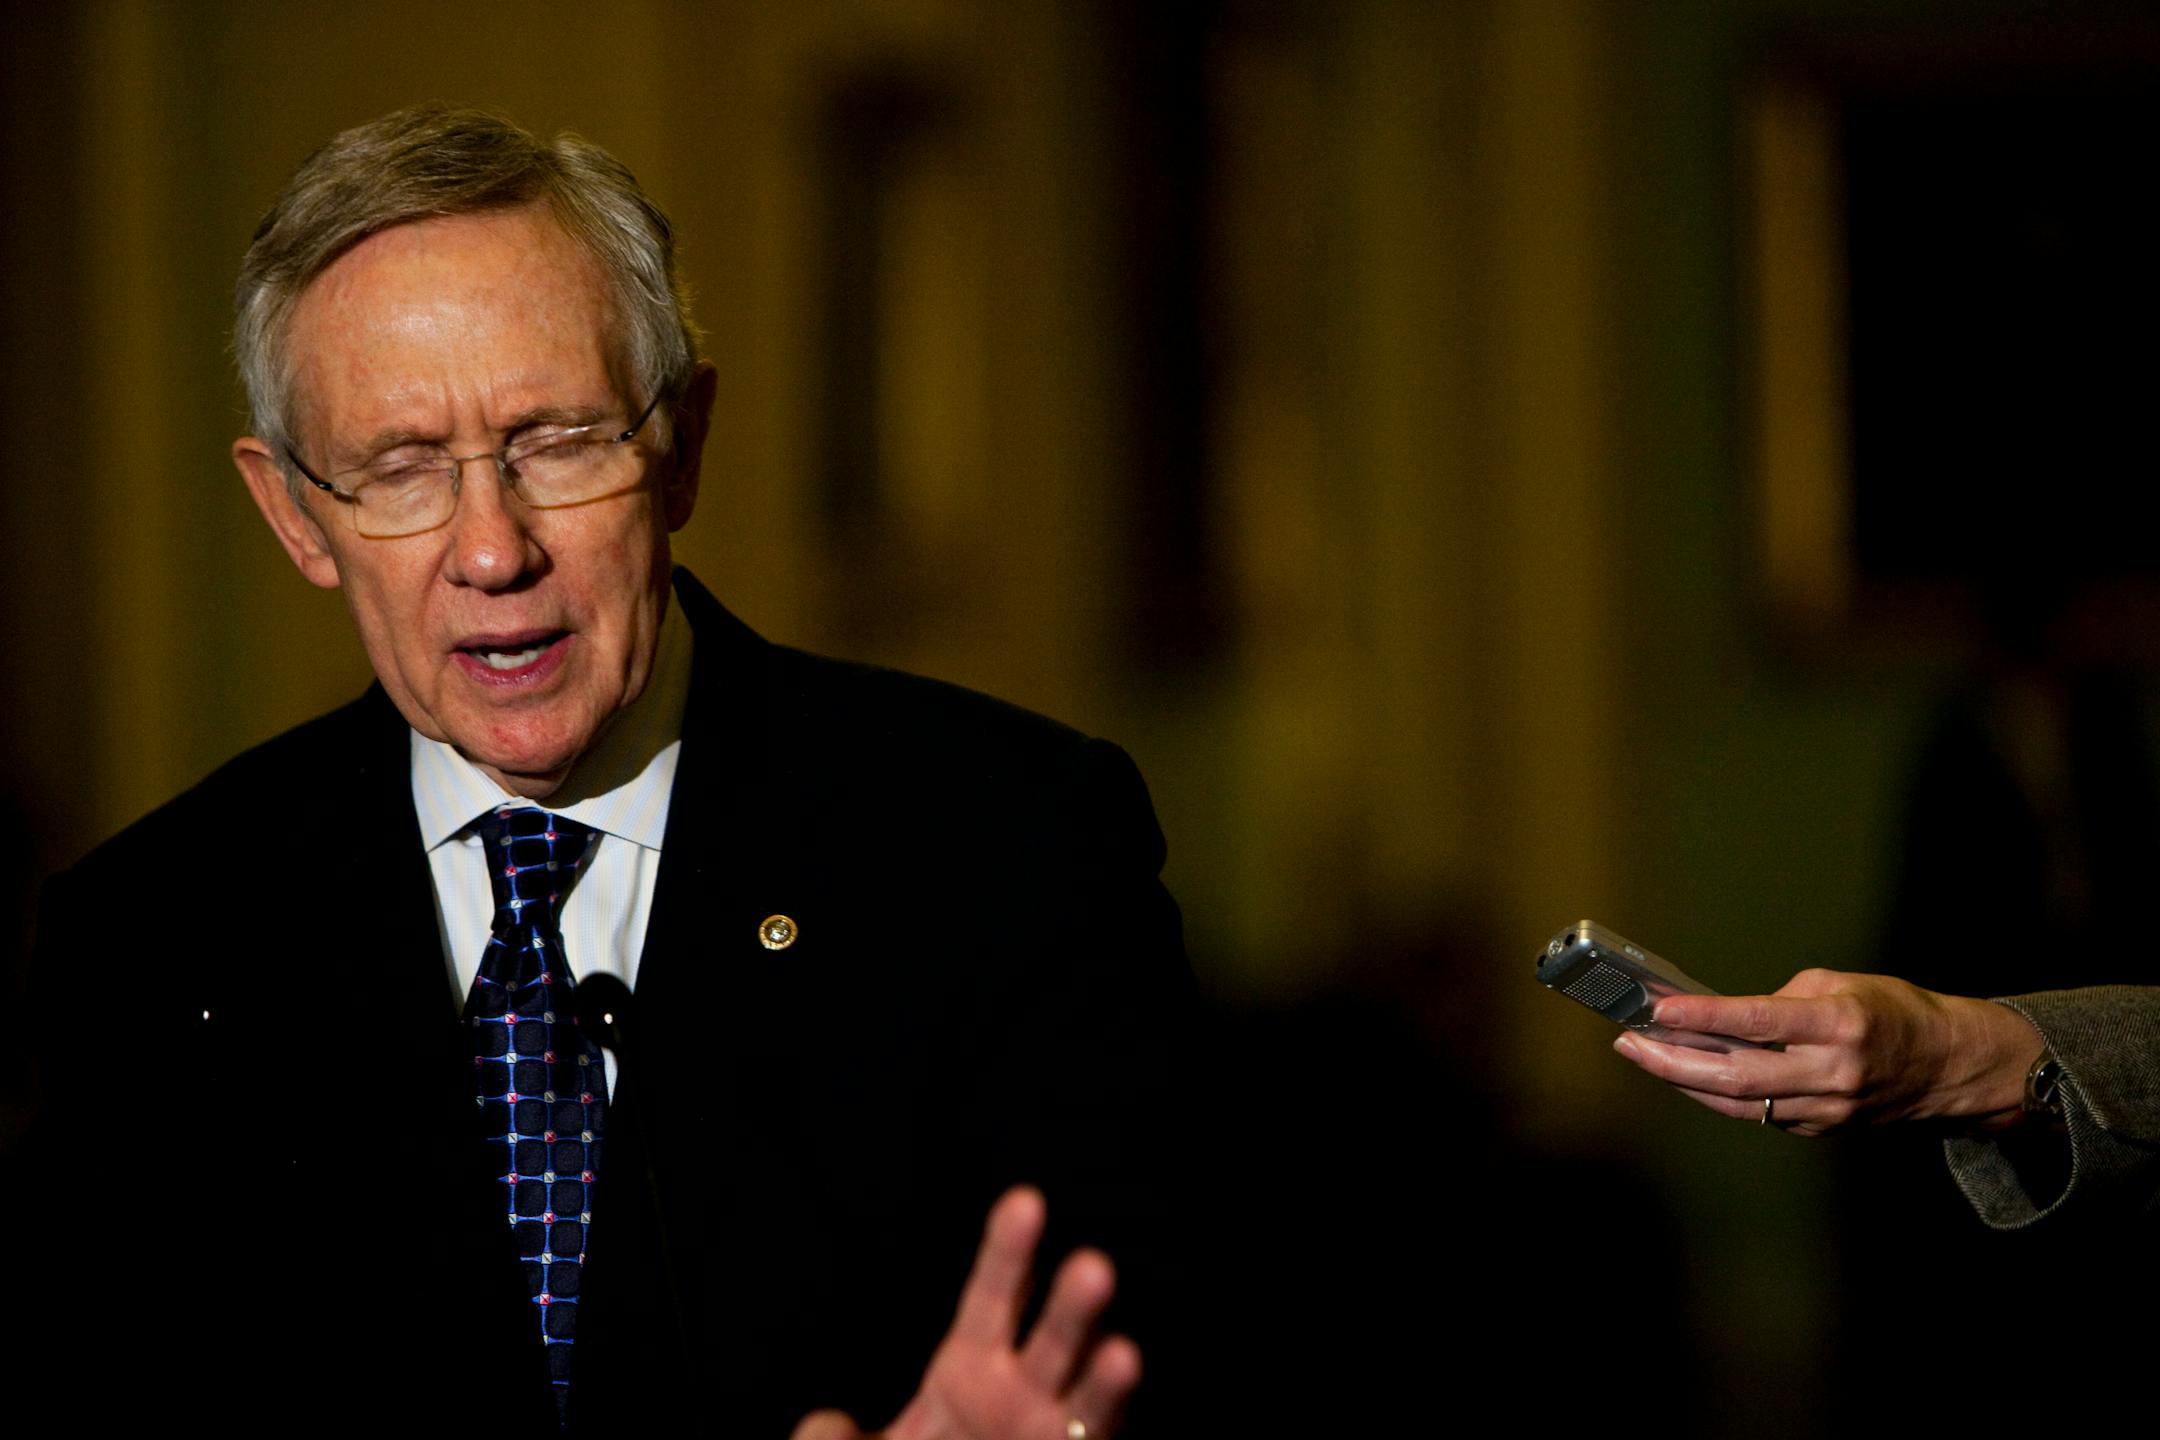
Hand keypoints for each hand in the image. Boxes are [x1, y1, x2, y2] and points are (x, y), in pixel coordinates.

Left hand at [790, 1187, 1139, 1439]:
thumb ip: (830, 1438)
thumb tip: (828, 1425)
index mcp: (970, 1367)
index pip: (994, 1294)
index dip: (1009, 1251)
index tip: (1026, 1200)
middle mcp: (1023, 1393)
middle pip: (1055, 1338)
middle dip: (1073, 1306)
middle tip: (1093, 1266)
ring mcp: (1052, 1433)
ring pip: (1089, 1399)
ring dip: (1105, 1379)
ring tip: (1123, 1356)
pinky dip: (1106, 1422)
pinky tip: (1116, 1394)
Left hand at [1611, 968, 2045, 1135]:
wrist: (1955, 1068)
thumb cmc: (1897, 1013)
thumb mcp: (1842, 985)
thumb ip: (1782, 1001)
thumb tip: (1725, 1017)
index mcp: (1839, 1026)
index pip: (1758, 1020)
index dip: (1704, 1016)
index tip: (1657, 1010)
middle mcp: (1832, 1073)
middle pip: (1737, 1077)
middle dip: (1673, 1062)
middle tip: (1629, 1043)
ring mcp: (1828, 1108)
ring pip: (1742, 1103)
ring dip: (1687, 1081)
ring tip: (1645, 1057)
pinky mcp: (1824, 1128)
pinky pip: (1762, 1113)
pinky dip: (1722, 1094)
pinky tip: (1690, 1075)